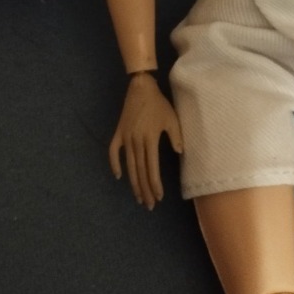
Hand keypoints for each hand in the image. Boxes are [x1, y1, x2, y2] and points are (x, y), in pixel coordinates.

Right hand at [109, 72, 182, 208]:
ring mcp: (125, 138)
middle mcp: (136, 142)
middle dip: (145, 189)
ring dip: (133, 183)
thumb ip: (176, 137)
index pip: (152, 168)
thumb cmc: (159, 104)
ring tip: (138, 197)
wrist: (141, 89)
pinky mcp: (119, 133)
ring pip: (129, 166)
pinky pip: (113, 152)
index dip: (155, 184)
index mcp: (150, 140)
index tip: (158, 197)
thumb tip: (180, 152)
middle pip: (140, 171)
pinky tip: (118, 176)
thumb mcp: (172, 118)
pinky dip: (114, 164)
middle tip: (149, 204)